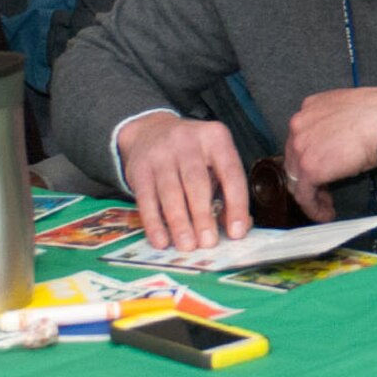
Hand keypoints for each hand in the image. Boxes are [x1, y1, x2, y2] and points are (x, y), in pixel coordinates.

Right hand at [116, 112, 248, 251]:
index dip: (236, 204)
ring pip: (171, 192)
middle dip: (203, 216)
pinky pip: (146, 199)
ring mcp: (161, 153)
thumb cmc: (193, 156)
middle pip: (197, 182)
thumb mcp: (214, 163)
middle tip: (208, 243)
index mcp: (216, 138)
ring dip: (179, 222)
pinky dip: (154, 223)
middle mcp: (188, 141)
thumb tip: (236, 229)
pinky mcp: (139, 168)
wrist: (151, 131)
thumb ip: (226, 193)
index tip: (236, 232)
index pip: (231, 172)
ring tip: (187, 246)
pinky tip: (161, 241)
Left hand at [282, 87, 376, 221]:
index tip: (322, 169)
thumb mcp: (351, 113)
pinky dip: (314, 208)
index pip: (302, 139)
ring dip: (311, 194)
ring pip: (296, 179)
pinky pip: (305, 196)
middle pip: (294, 159)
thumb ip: (336, 127)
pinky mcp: (309, 169)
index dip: (311, 157)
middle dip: (308, 177)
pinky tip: (325, 214)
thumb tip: (340, 145)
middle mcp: (299, 125)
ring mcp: (301, 147)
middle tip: (323, 190)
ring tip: (325, 205)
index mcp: (310, 107)